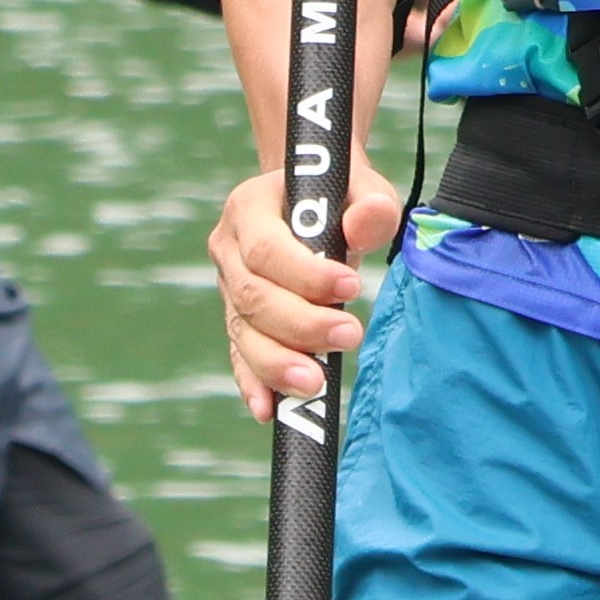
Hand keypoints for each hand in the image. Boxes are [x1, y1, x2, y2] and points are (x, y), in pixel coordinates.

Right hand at [212, 149, 401, 414]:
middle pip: (252, 298)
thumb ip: (370, 204)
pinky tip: (269, 410)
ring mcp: (228, 290)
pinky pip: (240, 357)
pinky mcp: (239, 323)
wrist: (314, 207)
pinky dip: (254, 384)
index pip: (266, 249)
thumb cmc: (342, 199)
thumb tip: (365, 223)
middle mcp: (228, 250)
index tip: (351, 287)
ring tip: (316, 384)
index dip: (305, 275)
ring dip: (277, 363)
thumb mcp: (363, 188)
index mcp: (249, 208)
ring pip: (243, 334)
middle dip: (300, 324)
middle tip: (349, 335)